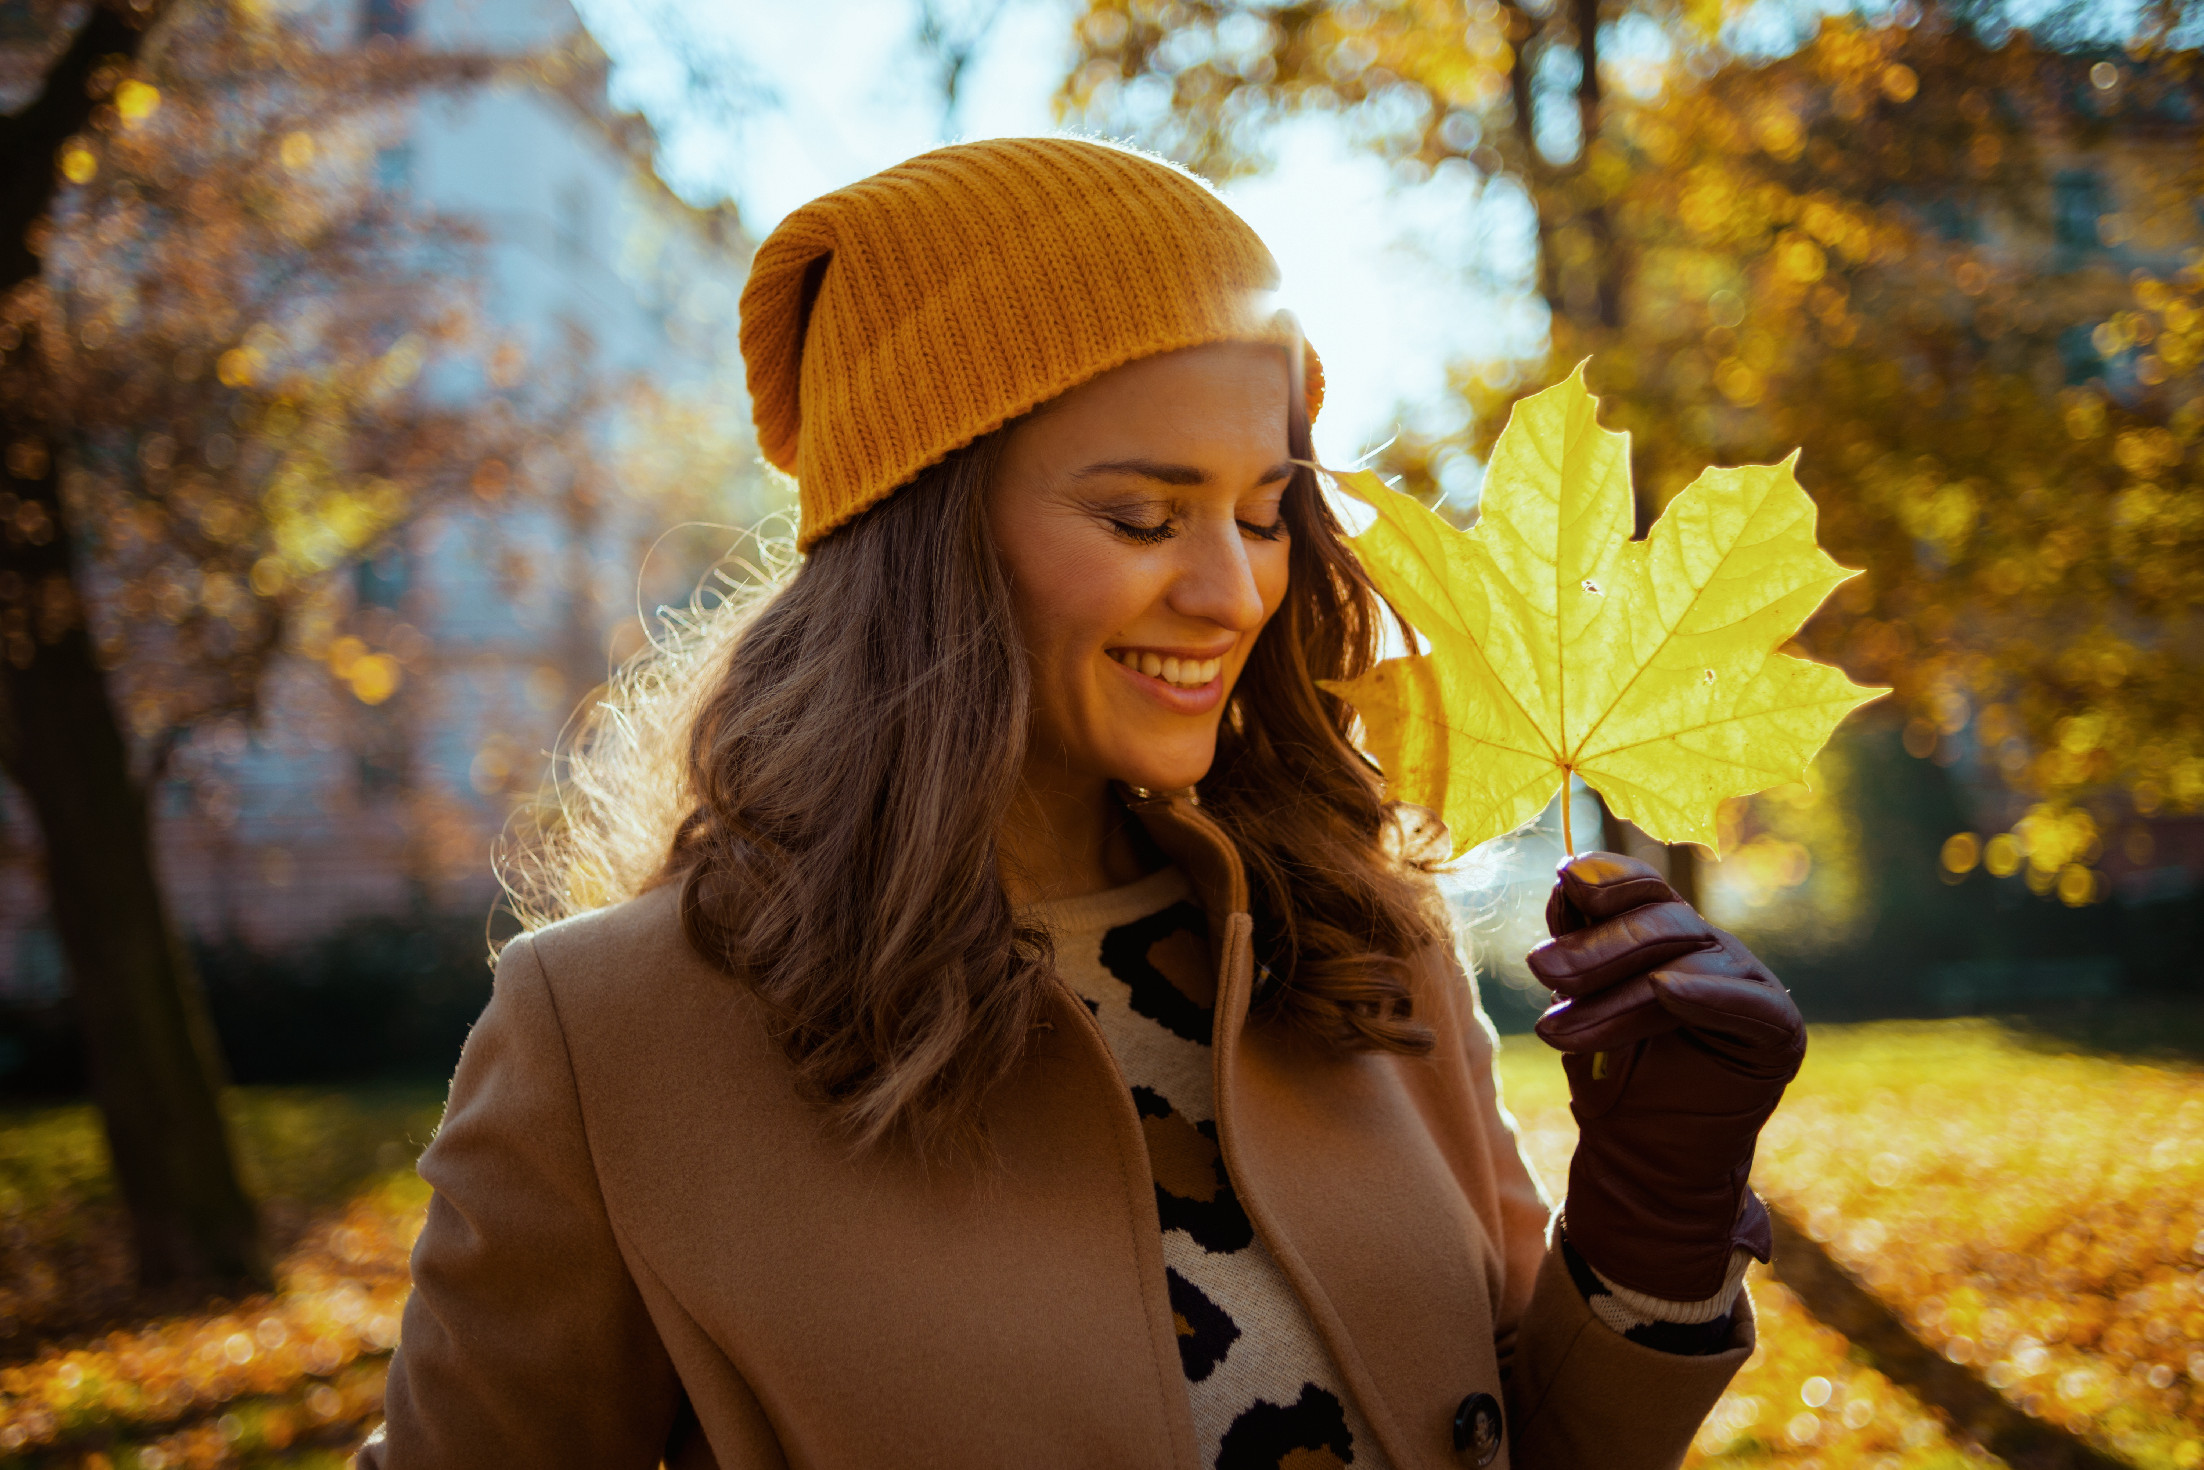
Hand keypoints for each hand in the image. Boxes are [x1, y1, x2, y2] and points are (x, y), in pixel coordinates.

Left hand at [1525, 852, 1804, 1300]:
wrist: (1641, 1156)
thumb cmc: (1612, 1070)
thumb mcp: (1580, 998)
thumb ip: (1579, 940)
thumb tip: (1569, 879)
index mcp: (1667, 933)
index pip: (1643, 888)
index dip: (1609, 879)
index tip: (1566, 881)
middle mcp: (1711, 950)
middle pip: (1660, 924)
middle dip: (1595, 947)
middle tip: (1540, 969)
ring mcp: (1749, 987)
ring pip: (1685, 966)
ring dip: (1617, 994)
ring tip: (1558, 1027)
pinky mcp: (1778, 1034)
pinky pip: (1748, 1004)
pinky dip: (1706, 994)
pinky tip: (1667, 990)